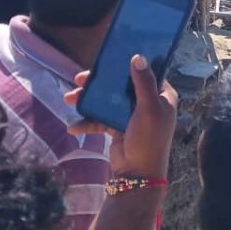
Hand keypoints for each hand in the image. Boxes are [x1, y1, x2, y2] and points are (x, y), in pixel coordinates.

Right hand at [65, 55, 178, 178]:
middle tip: (79, 78)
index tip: (111, 55)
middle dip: (99, 82)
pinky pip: (100, 120)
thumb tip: (138, 56)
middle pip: (121, 85)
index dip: (129, 63)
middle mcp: (148, 102)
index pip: (146, 72)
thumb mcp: (148, 109)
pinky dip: (87, 122)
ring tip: (68, 98)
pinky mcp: (118, 127)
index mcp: (162, 95)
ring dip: (88, 100)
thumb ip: (143, 83)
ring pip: (108, 100)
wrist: (137, 175)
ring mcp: (132, 115)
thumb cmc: (149, 139)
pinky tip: (73, 128)